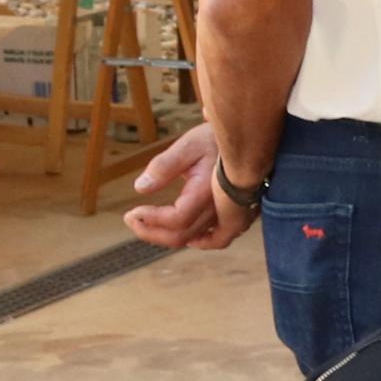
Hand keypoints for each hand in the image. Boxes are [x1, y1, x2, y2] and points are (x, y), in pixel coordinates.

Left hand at [124, 122, 251, 250]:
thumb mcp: (188, 145)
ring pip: (193, 238)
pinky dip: (196, 241)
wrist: (249, 140)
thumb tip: (141, 188)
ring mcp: (226, 215)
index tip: (132, 211)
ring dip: (165, 236)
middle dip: (151, 232)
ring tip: (146, 226)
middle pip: (181, 236)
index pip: (176, 219)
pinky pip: (215, 239)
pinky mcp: (231, 215)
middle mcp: (218, 209)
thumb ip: (164, 166)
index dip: (151, 219)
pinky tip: (185, 236)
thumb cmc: (218, 139)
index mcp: (207, 192)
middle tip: (131, 220)